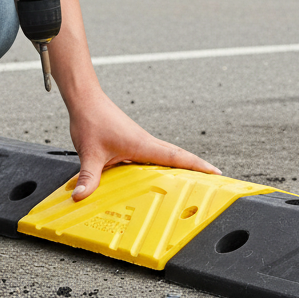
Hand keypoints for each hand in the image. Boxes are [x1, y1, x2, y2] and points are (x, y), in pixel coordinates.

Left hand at [68, 90, 219, 200]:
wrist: (86, 100)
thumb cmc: (92, 119)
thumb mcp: (90, 153)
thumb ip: (88, 177)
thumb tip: (82, 196)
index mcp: (143, 145)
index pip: (177, 157)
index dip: (198, 166)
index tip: (216, 173)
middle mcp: (146, 142)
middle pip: (178, 157)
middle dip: (197, 168)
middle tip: (214, 181)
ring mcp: (141, 142)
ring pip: (167, 156)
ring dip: (182, 166)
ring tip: (194, 182)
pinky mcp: (133, 142)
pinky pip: (154, 155)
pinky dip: (164, 164)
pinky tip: (160, 175)